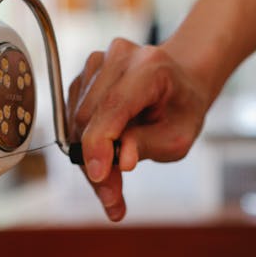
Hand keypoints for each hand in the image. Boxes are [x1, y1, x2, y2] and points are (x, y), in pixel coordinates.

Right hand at [67, 38, 212, 220]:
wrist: (180, 81)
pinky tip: (105, 159)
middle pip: (89, 118)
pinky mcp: (84, 76)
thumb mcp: (179, 135)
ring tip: (112, 183)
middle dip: (96, 163)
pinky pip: (73, 118)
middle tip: (111, 199)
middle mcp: (118, 57)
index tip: (99, 177)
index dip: (100, 144)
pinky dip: (85, 145)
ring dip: (89, 158)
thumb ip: (149, 145)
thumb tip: (120, 161)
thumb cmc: (182, 107)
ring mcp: (97, 63)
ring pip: (76, 122)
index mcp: (149, 67)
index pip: (113, 105)